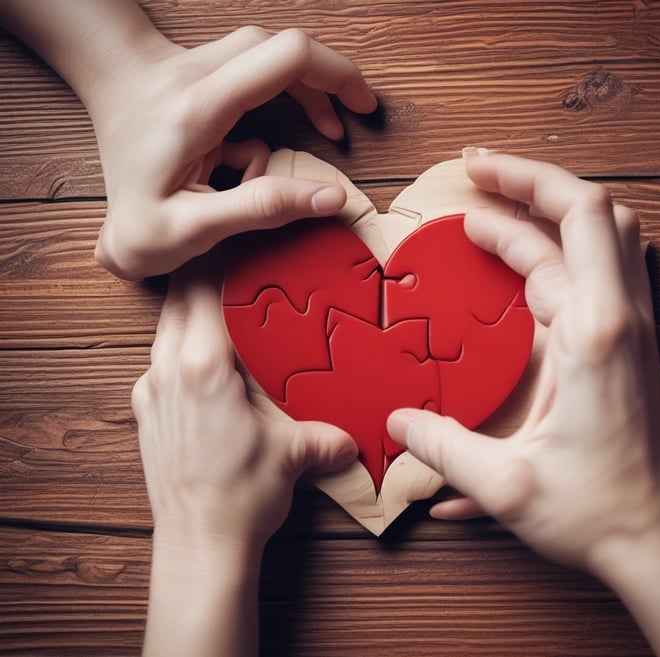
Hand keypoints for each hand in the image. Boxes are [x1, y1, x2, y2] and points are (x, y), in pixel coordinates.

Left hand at [1, 1, 376, 279]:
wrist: (84, 164)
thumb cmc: (132, 210)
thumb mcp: (187, 229)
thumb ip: (259, 211)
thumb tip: (332, 197)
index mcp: (198, 110)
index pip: (284, 60)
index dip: (337, 78)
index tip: (361, 116)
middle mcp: (199, 75)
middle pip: (284, 46)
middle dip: (331, 78)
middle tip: (357, 115)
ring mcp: (196, 68)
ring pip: (270, 52)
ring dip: (308, 86)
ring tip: (329, 126)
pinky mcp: (199, 74)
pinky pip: (254, 65)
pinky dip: (284, 88)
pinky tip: (289, 122)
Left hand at [132, 257, 357, 551]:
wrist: (198, 545)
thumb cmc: (241, 496)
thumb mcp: (293, 454)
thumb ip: (325, 434)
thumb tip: (351, 435)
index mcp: (203, 367)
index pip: (206, 288)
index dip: (223, 256)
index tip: (241, 238)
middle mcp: (168, 371)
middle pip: (179, 297)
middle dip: (205, 273)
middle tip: (236, 259)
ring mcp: (151, 391)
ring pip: (165, 325)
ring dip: (191, 307)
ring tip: (224, 303)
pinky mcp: (146, 412)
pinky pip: (160, 358)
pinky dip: (180, 342)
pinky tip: (208, 356)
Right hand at [388, 153, 659, 656]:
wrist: (654, 541)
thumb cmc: (594, 512)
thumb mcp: (503, 483)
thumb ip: (441, 446)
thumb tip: (396, 422)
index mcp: (596, 334)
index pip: (575, 219)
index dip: (522, 183)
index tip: (472, 173)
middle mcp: (622, 318)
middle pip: (595, 211)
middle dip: (534, 181)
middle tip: (479, 173)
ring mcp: (632, 328)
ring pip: (608, 236)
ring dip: (557, 210)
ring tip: (502, 205)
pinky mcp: (627, 344)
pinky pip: (604, 270)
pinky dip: (568, 247)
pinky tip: (534, 258)